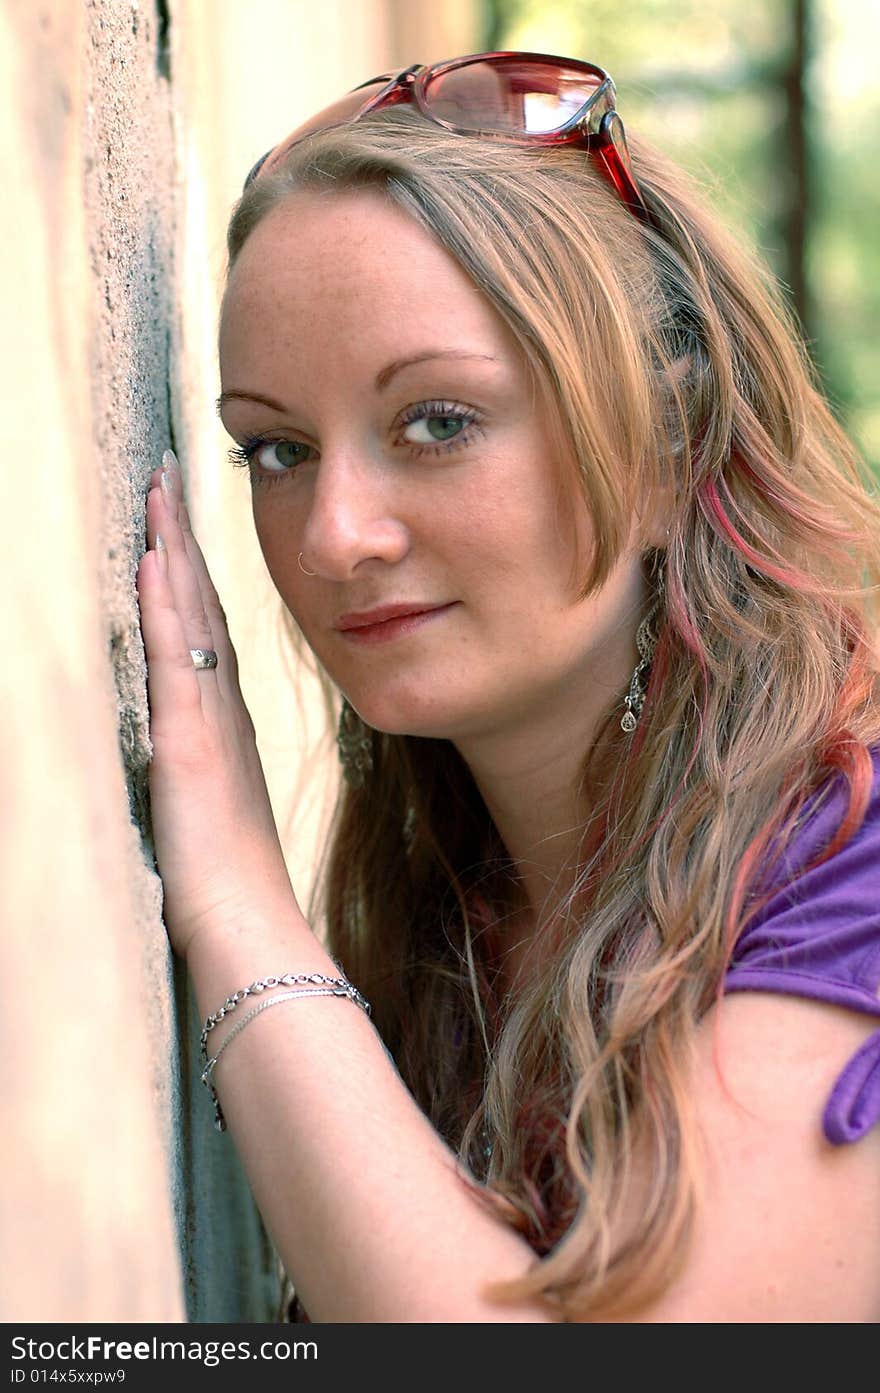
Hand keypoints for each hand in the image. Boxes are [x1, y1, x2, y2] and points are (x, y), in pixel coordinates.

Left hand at [136, 450, 298, 958]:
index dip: (192, 572)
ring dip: (170, 551)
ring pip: (188, 617)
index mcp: (225, 724)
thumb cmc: (228, 883)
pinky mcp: (186, 742)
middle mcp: (221, 708)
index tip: (176, 522)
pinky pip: (174, 659)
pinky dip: (162, 608)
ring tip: (157, 491)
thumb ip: (204, 771)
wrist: (243, 924)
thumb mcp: (211, 813)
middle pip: (199, 605)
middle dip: (180, 538)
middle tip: (167, 473)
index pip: (206, 630)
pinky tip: (150, 563)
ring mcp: (206, 720)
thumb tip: (190, 757)